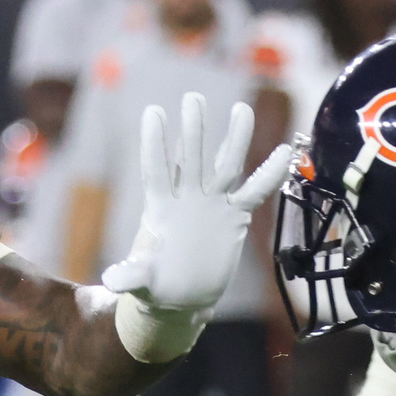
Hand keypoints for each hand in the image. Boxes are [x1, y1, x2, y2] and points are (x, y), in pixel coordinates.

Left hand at [103, 93, 293, 319]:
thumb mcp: (141, 283)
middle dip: (193, 130)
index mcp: (161, 209)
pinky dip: (268, 175)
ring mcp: (212, 204)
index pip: (156, 171)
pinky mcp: (233, 217)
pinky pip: (254, 192)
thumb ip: (130, 276)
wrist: (182, 296)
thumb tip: (111, 281)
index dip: (155, 144)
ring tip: (243, 109)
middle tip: (194, 98)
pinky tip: (284, 153)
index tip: (153, 112)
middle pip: (191, 159)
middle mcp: (187, 198)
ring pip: (226, 166)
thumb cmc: (156, 286)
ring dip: (234, 139)